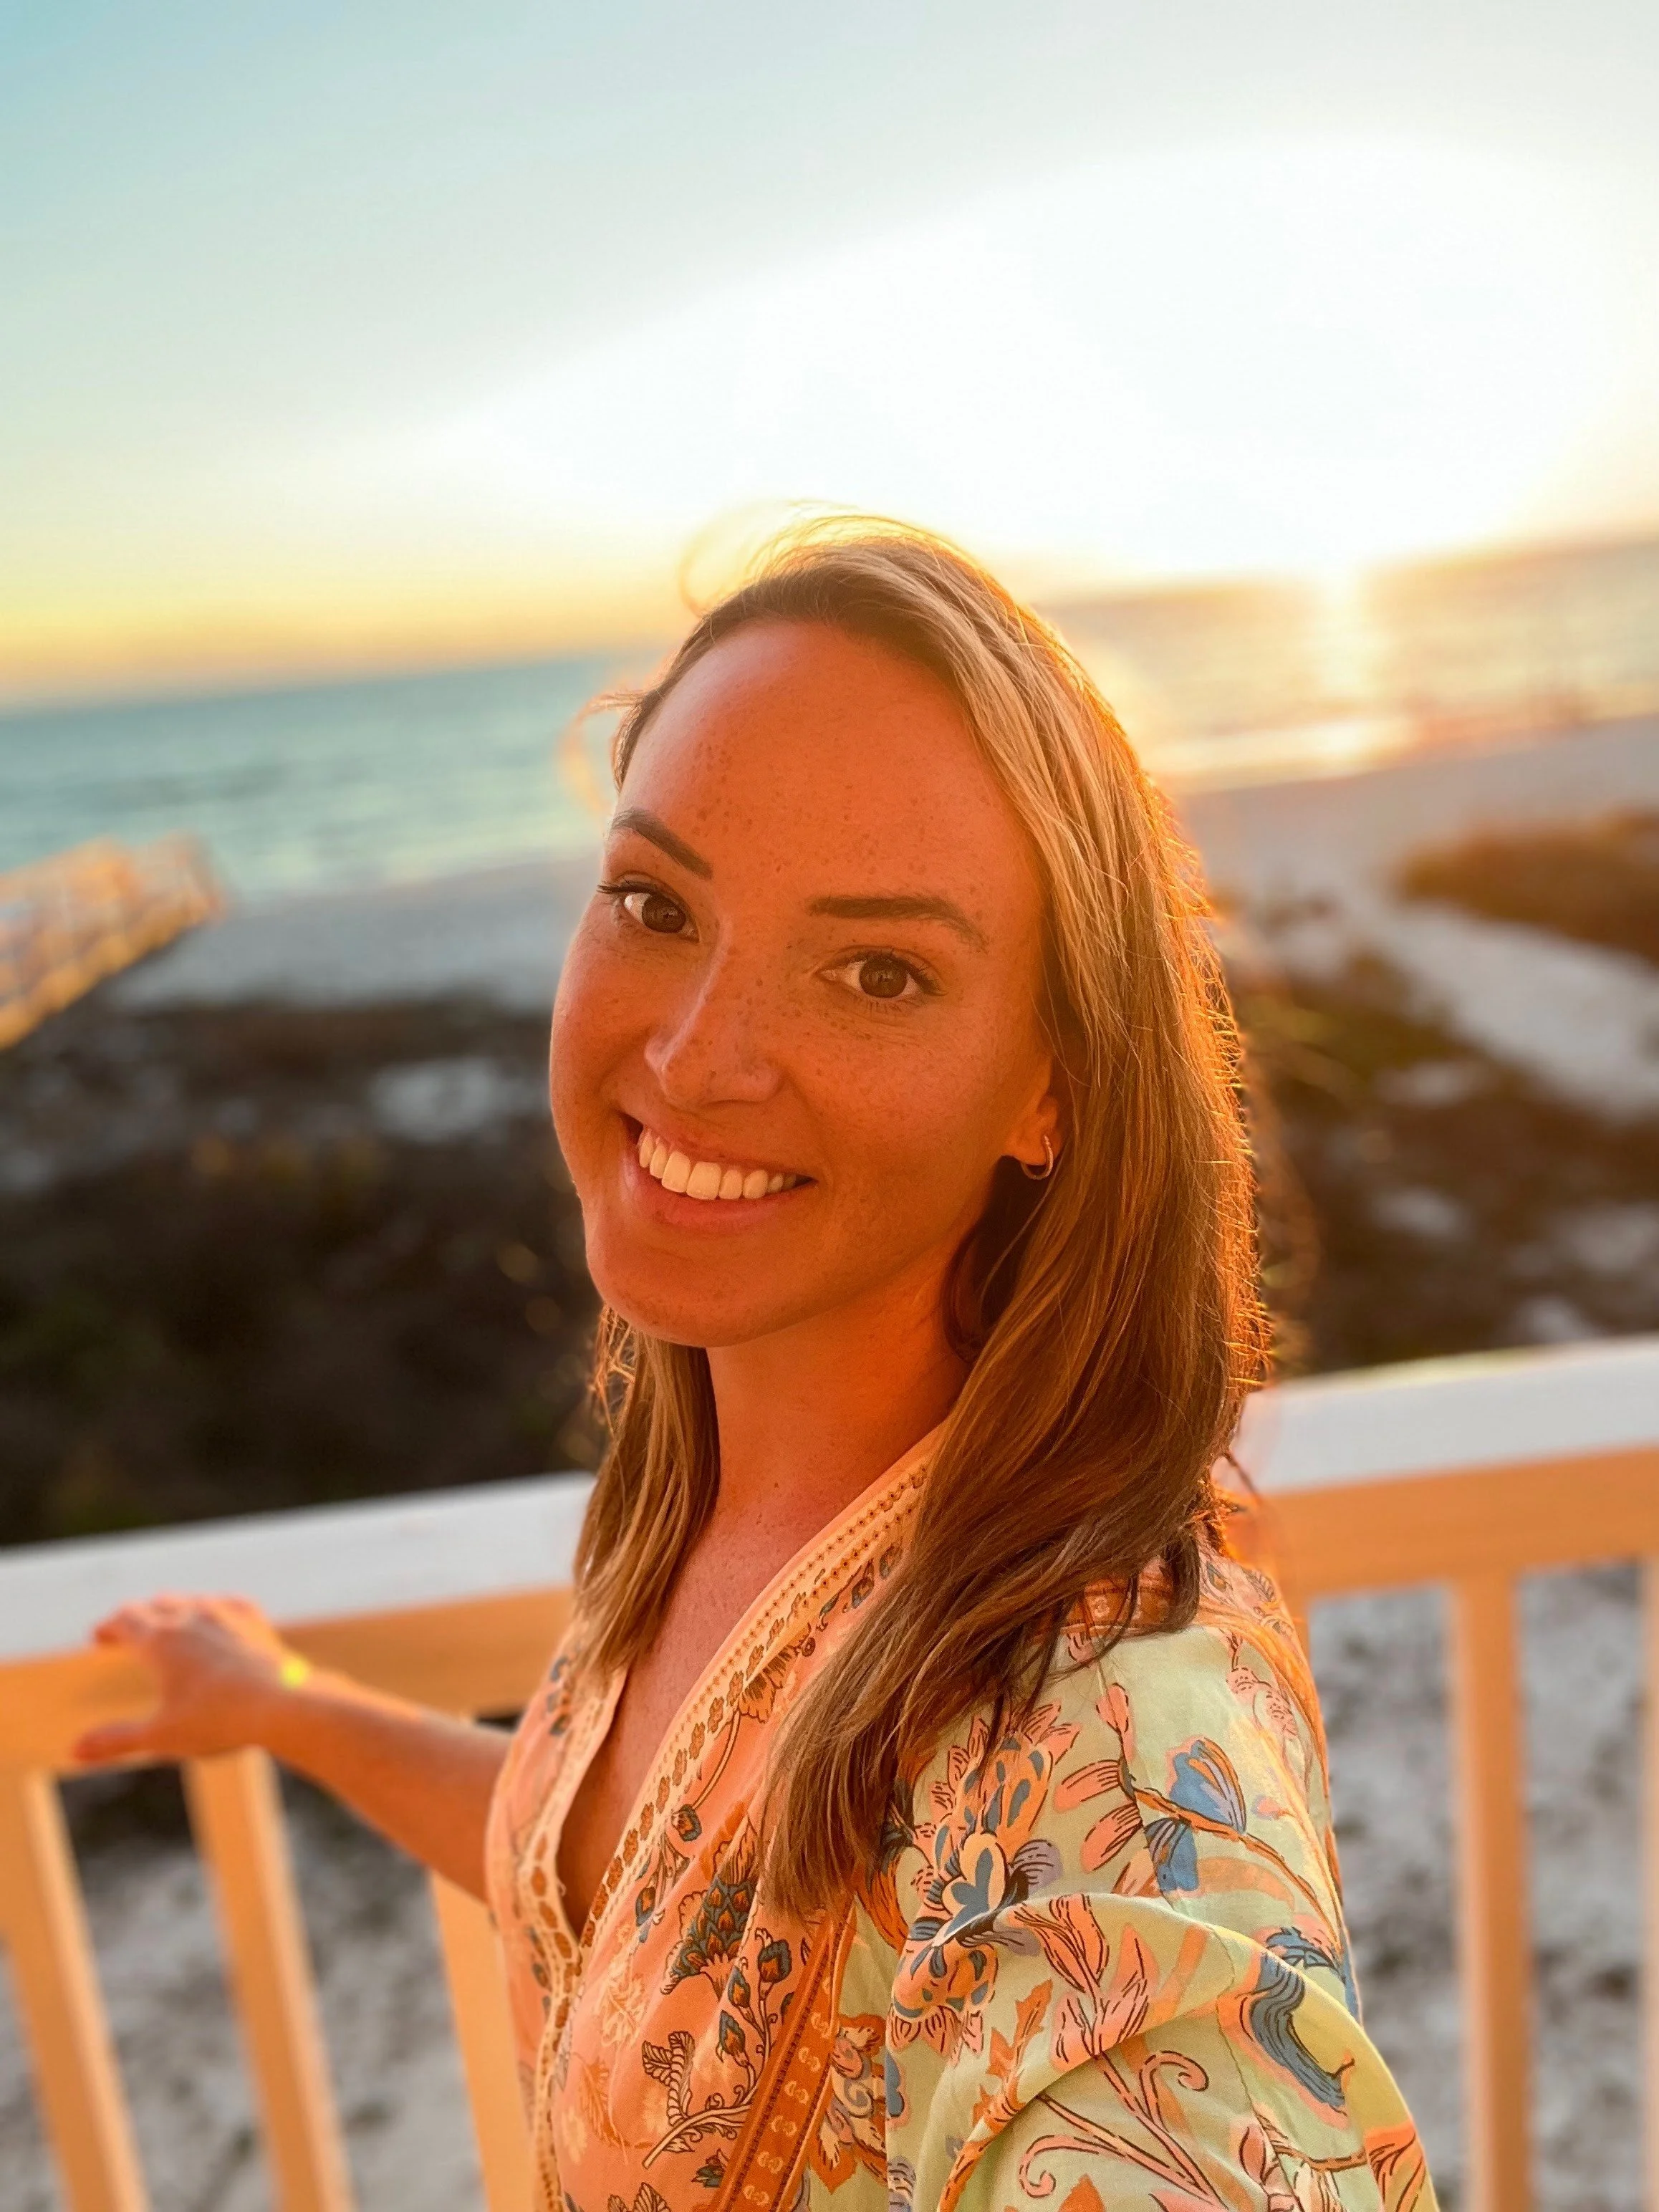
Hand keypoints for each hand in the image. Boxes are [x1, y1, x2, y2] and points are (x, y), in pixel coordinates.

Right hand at [73, 1593, 305, 1765]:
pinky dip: (209, 1608)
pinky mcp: (255, 1621)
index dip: (109, 1627)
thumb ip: (116, 1740)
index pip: (126, 1620)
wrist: (283, 1703)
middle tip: (123, 1630)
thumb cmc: (219, 1721)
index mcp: (161, 1641)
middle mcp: (190, 1618)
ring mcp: (225, 1614)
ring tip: (163, 1618)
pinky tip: (214, 1612)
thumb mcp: (160, 1736)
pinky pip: (226, 1603)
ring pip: (189, 1601)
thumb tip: (74, 1750)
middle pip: (154, 1607)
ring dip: (170, 1609)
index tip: (98, 1635)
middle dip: (135, 1619)